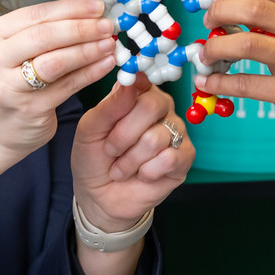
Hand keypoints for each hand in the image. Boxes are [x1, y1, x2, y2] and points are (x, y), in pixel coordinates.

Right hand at [0, 0, 118, 158]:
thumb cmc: (15, 80)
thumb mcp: (20, 50)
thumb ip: (47, 30)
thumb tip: (91, 13)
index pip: (36, 14)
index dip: (71, 8)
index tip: (97, 6)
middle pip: (44, 36)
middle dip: (81, 28)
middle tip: (106, 25)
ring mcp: (8, 86)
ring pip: (55, 62)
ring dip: (87, 50)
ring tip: (109, 44)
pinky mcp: (28, 108)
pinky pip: (66, 86)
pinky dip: (90, 73)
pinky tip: (106, 64)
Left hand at [72, 81, 192, 231]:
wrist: (99, 196)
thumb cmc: (94, 156)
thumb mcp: (89, 130)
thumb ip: (109, 106)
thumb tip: (130, 79)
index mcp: (138, 93)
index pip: (141, 79)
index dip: (131, 89)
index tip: (120, 100)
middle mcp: (161, 107)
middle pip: (151, 106)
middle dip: (123, 135)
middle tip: (111, 150)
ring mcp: (176, 131)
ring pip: (156, 138)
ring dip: (130, 160)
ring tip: (122, 167)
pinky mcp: (185, 157)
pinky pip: (170, 159)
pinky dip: (147, 171)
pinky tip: (142, 174)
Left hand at [196, 0, 274, 173]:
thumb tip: (225, 5)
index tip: (216, 1)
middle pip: (257, 9)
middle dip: (222, 12)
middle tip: (208, 23)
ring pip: (249, 44)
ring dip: (217, 47)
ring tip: (205, 54)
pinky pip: (247, 84)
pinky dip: (220, 82)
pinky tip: (207, 82)